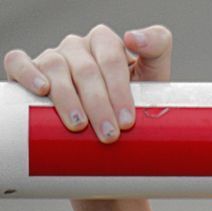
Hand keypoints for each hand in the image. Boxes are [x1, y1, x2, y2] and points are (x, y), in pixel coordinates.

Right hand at [3, 23, 171, 143]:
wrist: (106, 129)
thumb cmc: (130, 104)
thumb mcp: (153, 79)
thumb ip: (156, 50)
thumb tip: (133, 37)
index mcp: (106, 44)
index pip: (111, 58)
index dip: (119, 90)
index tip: (127, 121)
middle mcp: (78, 47)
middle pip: (87, 69)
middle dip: (100, 105)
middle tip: (110, 135)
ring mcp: (53, 56)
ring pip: (56, 67)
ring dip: (67, 98)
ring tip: (79, 126)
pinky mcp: (29, 68)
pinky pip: (19, 62)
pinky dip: (27, 73)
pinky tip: (41, 89)